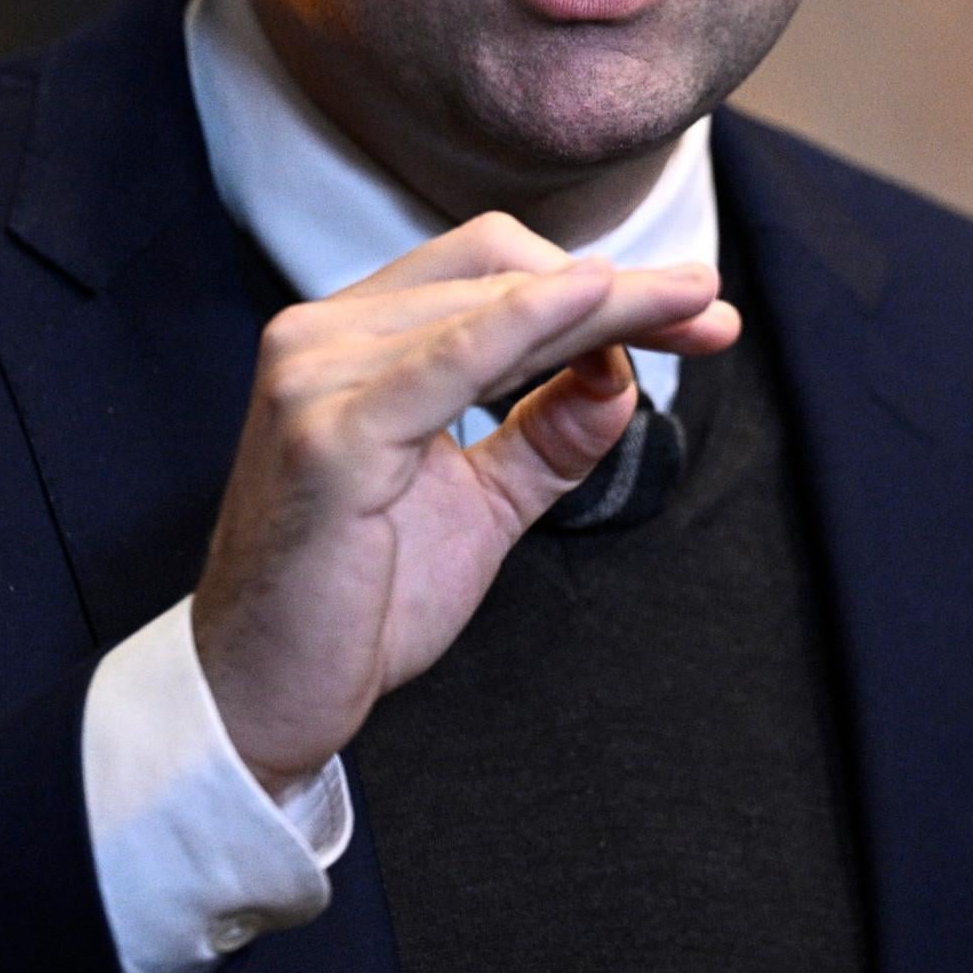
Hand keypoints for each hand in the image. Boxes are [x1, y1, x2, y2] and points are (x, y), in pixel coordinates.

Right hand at [189, 211, 738, 791]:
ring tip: (689, 316)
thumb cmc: (359, 602)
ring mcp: (316, 375)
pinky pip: (449, 360)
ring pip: (489, 303)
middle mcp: (323, 335)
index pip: (491, 270)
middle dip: (620, 288)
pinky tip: (594, 303)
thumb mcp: (480, 504)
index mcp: (354, 339)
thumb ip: (545, 436)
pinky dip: (528, 323)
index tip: (696, 309)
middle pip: (498, 269)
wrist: (261, 702)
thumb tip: (623, 373)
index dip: (600, 281)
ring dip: (603, 306)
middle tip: (710, 310)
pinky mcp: (326, 433)